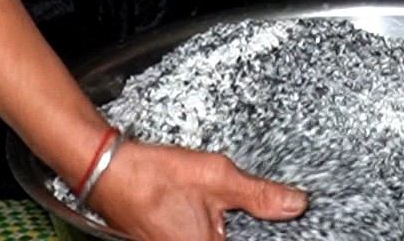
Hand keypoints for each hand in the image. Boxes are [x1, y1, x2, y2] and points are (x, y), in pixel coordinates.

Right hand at [88, 141, 305, 238]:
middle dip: (240, 226)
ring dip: (222, 224)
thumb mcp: (216, 178)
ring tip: (204, 204)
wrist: (108, 170)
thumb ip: (259, 195)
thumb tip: (295, 204)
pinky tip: (198, 206)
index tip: (264, 220)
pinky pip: (197, 235)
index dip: (263, 232)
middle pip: (231, 239)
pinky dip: (205, 223)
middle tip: (223, 205)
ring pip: (214, 238)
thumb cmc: (152, 176)